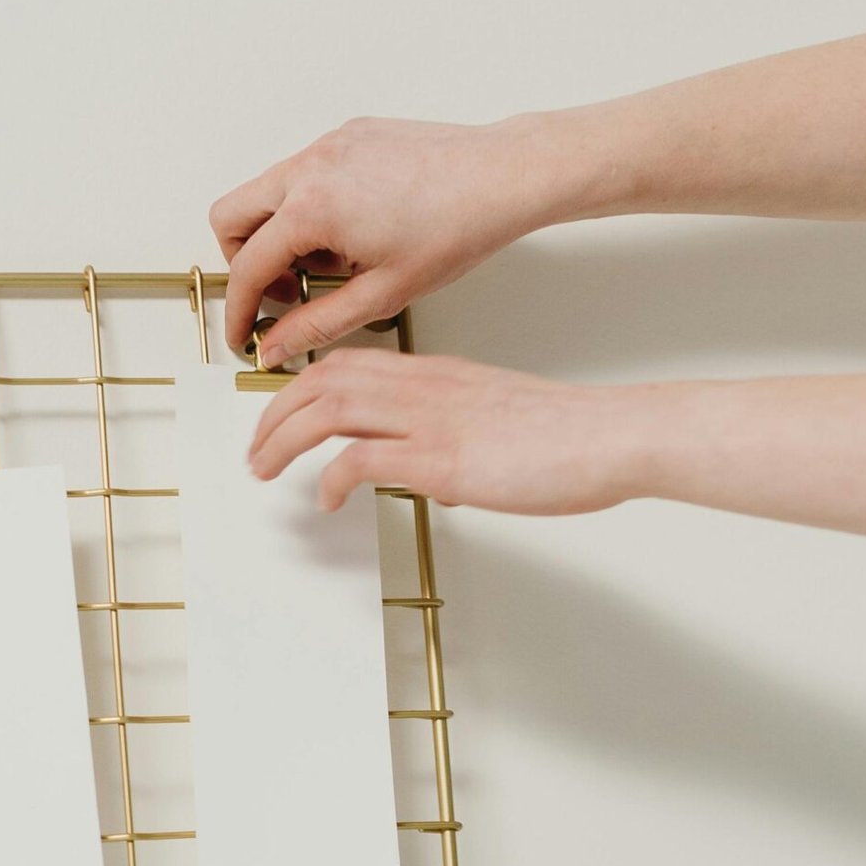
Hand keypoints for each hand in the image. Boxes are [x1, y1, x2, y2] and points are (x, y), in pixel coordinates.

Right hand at [210, 114, 572, 365]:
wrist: (501, 177)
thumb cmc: (456, 228)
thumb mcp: (381, 295)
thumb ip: (316, 324)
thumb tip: (275, 347)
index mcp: (311, 209)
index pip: (247, 268)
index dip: (239, 311)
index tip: (244, 334)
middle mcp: (310, 166)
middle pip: (230, 217)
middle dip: (245, 262)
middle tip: (286, 292)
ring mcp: (327, 145)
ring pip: (266, 192)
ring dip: (280, 234)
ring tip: (335, 262)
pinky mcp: (348, 135)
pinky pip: (303, 173)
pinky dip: (309, 206)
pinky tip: (356, 230)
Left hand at [247, 346, 641, 515]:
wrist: (610, 434)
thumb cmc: (566, 434)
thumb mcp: (496, 425)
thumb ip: (457, 441)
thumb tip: (435, 480)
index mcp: (435, 374)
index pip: (347, 365)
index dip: (300, 387)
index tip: (278, 416)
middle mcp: (423, 387)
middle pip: (322, 382)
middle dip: (274, 415)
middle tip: (255, 451)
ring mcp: (429, 420)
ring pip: (326, 410)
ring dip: (283, 441)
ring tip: (266, 471)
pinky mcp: (441, 458)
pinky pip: (361, 458)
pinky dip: (331, 478)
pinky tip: (327, 500)